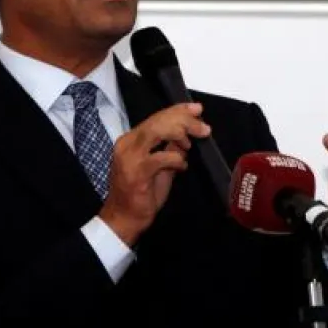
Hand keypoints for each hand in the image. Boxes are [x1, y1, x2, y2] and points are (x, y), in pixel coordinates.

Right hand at [99, 103, 209, 245]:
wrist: (124, 218)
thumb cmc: (141, 194)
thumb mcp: (160, 166)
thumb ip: (171, 148)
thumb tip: (187, 135)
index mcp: (131, 140)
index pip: (156, 117)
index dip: (178, 110)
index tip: (197, 109)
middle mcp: (127, 145)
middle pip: (158, 120)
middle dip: (184, 119)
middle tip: (203, 127)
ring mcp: (130, 158)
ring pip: (157, 131)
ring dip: (180, 133)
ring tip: (191, 143)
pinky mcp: (137, 172)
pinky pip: (161, 157)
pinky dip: (177, 159)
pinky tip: (182, 166)